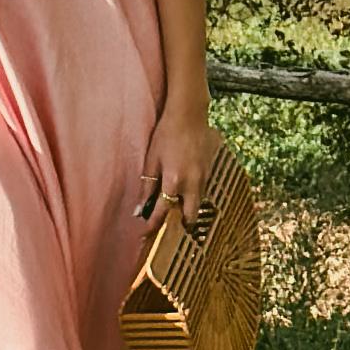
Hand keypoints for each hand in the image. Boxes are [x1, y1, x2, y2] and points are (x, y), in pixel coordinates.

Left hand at [137, 113, 224, 237]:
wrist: (189, 115)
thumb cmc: (166, 135)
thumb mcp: (151, 160)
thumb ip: (147, 186)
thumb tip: (138, 209)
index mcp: (174, 181)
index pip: (163, 212)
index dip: (153, 225)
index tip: (145, 233)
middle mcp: (192, 183)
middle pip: (189, 216)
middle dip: (180, 225)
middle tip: (168, 228)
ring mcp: (204, 177)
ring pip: (197, 204)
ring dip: (187, 210)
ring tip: (176, 211)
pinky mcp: (210, 171)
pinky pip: (202, 190)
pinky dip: (194, 195)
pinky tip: (186, 190)